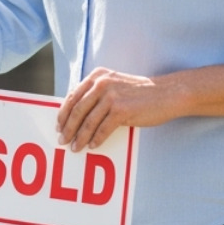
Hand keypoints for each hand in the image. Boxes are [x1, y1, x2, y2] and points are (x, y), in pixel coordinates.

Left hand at [56, 68, 174, 150]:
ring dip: (80, 137)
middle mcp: (101, 83)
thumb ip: (97, 93)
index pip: (73, 96)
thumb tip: (76, 114)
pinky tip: (93, 146)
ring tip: (75, 147)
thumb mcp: (114, 85)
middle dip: (68, 127)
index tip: (59, 125)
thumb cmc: (139, 92)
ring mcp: (111, 96)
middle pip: (77, 110)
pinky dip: (96, 140)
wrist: (164, 93)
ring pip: (88, 122)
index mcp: (97, 76)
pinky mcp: (121, 110)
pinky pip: (103, 129)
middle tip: (62, 140)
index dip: (63, 113)